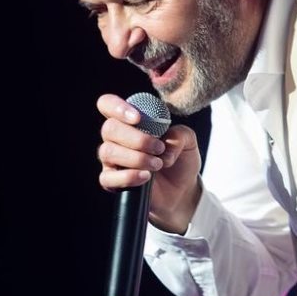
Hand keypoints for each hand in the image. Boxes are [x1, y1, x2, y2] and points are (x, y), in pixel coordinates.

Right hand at [96, 94, 202, 233]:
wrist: (183, 191)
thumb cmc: (180, 161)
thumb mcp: (188, 141)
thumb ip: (180, 133)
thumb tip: (163, 144)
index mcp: (129, 122)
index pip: (107, 104)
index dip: (117, 107)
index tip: (138, 118)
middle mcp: (116, 139)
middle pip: (109, 128)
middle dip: (137, 138)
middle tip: (159, 148)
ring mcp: (112, 161)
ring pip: (108, 151)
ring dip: (136, 157)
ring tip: (158, 164)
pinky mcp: (112, 182)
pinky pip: (108, 177)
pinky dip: (128, 176)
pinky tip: (145, 177)